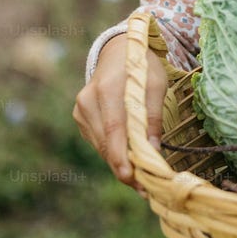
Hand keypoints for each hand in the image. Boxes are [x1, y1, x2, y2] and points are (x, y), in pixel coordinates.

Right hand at [72, 33, 166, 192]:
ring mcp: (81, 109)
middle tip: (144, 187)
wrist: (117, 50)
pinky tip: (127, 158)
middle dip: (124, 166)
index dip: (120, 155)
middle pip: (105, 142)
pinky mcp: (80, 116)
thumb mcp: (156, 84)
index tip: (130, 177)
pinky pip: (98, 140)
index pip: (113, 128)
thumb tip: (152, 149)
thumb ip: (151, 116)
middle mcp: (88, 100)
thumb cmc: (141, 65)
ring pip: (101, 145)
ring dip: (118, 162)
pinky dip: (112, 151)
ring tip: (140, 178)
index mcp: (108, 88)